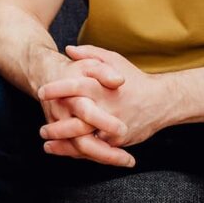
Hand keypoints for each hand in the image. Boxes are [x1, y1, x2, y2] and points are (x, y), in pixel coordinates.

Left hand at [39, 45, 170, 152]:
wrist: (162, 101)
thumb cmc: (134, 79)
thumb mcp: (114, 60)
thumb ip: (90, 54)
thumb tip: (68, 49)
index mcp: (104, 87)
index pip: (76, 87)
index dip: (57, 89)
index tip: (41, 92)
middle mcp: (108, 109)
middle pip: (79, 120)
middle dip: (58, 126)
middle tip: (42, 129)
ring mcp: (114, 127)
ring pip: (87, 140)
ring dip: (65, 145)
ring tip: (47, 145)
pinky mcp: (119, 142)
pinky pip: (97, 150)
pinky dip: (80, 153)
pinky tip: (66, 153)